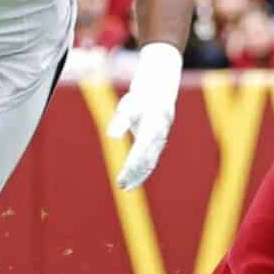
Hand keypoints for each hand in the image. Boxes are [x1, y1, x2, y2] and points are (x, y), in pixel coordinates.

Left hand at [106, 43, 184, 189]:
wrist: (160, 86)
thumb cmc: (141, 95)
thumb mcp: (129, 104)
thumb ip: (121, 120)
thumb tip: (112, 136)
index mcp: (153, 124)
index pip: (140, 151)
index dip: (131, 166)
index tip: (121, 177)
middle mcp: (160, 133)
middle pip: (147, 159)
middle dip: (135, 174)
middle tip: (122, 186)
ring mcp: (161, 137)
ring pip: (151, 161)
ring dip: (139, 174)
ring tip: (127, 187)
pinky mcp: (159, 139)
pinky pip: (152, 158)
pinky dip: (144, 169)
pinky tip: (135, 178)